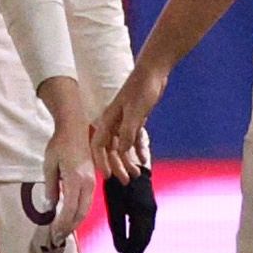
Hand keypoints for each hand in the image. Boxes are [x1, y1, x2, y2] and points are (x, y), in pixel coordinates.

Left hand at [44, 119, 94, 243]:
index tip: (53, 233)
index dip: (62, 224)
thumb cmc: (60, 144)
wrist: (76, 129)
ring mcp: (92, 182)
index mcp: (75, 180)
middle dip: (68, 227)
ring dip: (74, 222)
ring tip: (62, 230)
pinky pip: (87, 202)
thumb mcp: (49, 165)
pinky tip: (70, 217)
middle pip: (80, 213)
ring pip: (85, 209)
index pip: (69, 209)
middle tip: (57, 237)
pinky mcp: (93, 181)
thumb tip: (50, 206)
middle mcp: (87, 184)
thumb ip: (51, 187)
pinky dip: (79, 213)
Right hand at [93, 63, 166, 180]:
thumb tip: (121, 152)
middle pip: (111, 149)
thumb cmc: (141, 89)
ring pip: (123, 145)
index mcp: (108, 120)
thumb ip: (128, 133)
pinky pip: (134, 138)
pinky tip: (143, 159)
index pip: (98, 145)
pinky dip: (138, 148)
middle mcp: (113, 122)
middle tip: (126, 181)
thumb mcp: (135, 113)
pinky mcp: (135, 118)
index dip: (100, 161)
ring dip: (128, 160)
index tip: (106, 176)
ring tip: (137, 174)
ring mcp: (124, 121)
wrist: (153, 71)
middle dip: (117, 166)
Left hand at [103, 168, 157, 252]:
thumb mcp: (114, 203)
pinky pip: (144, 228)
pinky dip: (138, 239)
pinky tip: (130, 246)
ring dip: (136, 249)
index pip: (138, 242)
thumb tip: (120, 250)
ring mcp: (151, 209)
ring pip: (145, 235)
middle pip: (143, 241)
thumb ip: (117, 226)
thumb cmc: (119, 180)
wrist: (131, 159)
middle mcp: (150, 213)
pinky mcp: (148, 206)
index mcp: (142, 213)